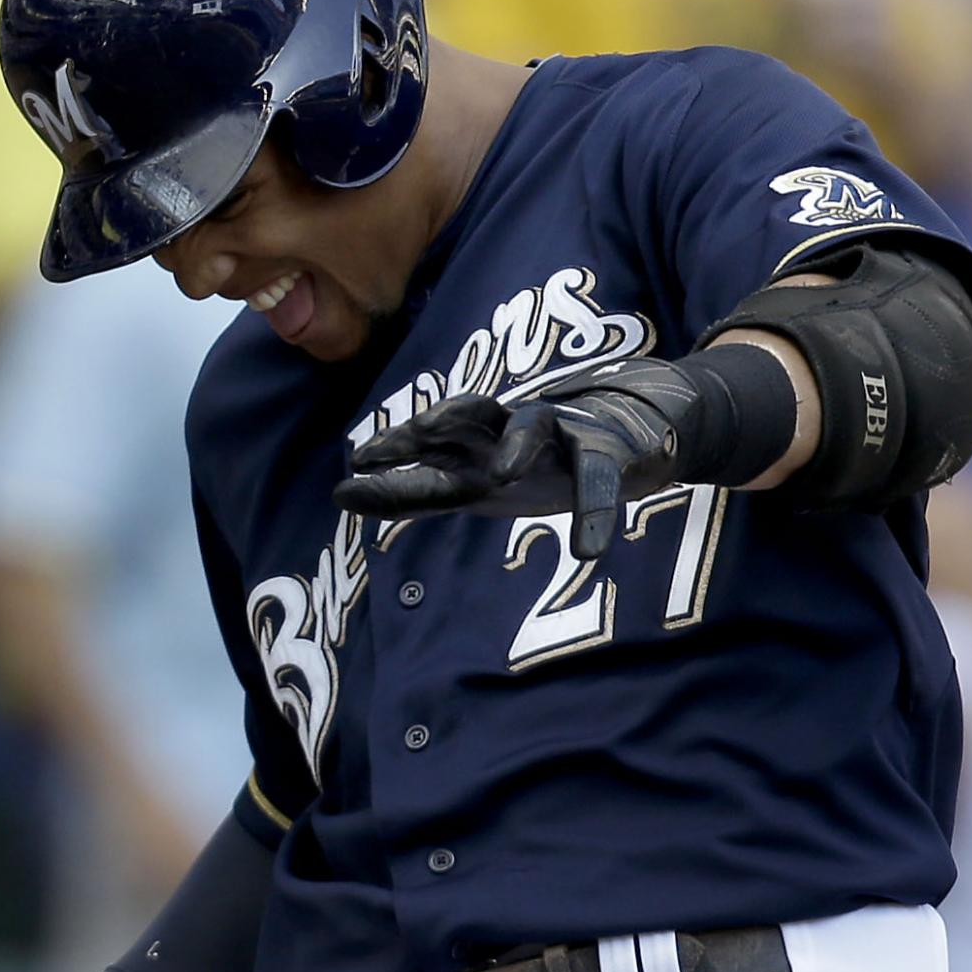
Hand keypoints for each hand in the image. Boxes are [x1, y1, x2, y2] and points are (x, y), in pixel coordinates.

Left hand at [333, 360, 706, 560]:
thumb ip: (416, 492)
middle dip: (438, 425)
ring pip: (534, 427)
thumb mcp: (476, 482)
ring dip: (518, 445)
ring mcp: (559, 435)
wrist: (631, 426)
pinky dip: (595, 513)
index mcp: (474, 446)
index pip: (426, 449)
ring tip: (502, 475)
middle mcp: (508, 434)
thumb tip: (340, 495)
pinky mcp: (606, 450)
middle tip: (411, 436)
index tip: (352, 473)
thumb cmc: (536, 460)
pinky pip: (599, 480)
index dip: (393, 457)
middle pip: (468, 420)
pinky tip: (587, 551)